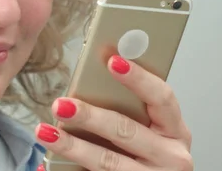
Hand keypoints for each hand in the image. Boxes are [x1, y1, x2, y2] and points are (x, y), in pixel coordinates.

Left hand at [35, 55, 192, 170]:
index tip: (112, 61)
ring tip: (46, 133)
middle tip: (61, 104)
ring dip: (73, 145)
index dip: (139, 78)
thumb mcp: (150, 132)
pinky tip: (49, 164)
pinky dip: (72, 168)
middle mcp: (172, 157)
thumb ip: (130, 110)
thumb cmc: (149, 156)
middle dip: (90, 116)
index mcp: (176, 131)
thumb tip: (99, 73)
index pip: (162, 98)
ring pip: (108, 161)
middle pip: (126, 131)